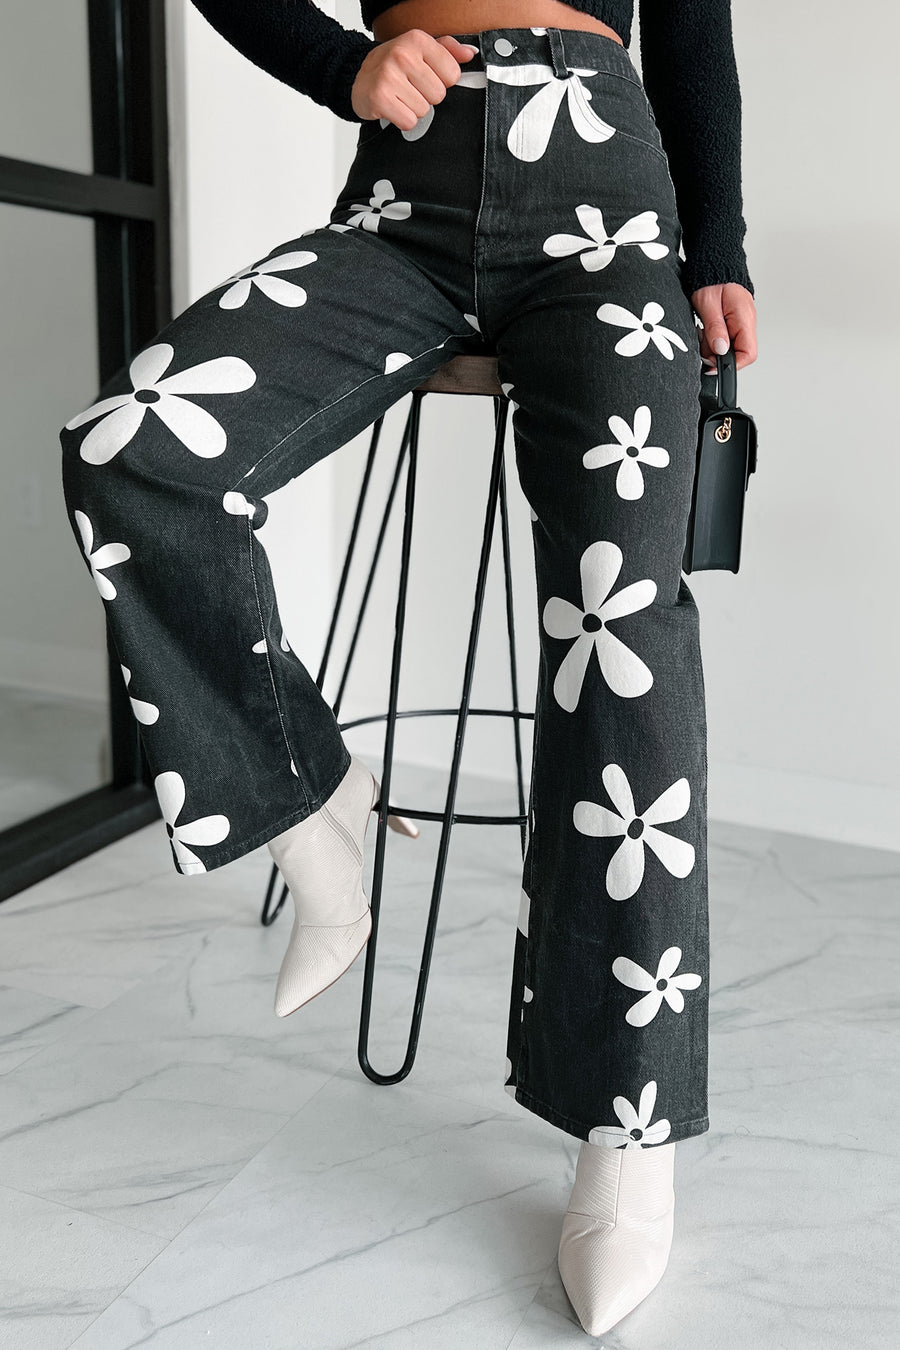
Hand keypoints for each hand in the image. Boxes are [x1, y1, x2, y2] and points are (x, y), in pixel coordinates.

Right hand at [351, 30, 478, 129]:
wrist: (357, 76)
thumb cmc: (394, 65)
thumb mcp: (420, 50)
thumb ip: (447, 50)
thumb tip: (470, 54)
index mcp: (418, 40)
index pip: (452, 74)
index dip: (442, 81)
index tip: (426, 77)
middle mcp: (403, 55)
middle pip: (439, 95)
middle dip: (427, 97)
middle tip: (410, 89)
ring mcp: (389, 76)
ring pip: (424, 110)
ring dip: (414, 109)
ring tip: (401, 97)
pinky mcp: (380, 98)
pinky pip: (409, 122)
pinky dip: (403, 120)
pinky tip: (394, 108)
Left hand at [690, 282, 756, 375]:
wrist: (712, 265)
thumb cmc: (711, 279)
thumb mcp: (708, 304)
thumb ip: (715, 328)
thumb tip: (720, 350)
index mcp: (744, 318)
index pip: (748, 353)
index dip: (731, 365)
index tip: (713, 366)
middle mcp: (745, 323)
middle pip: (737, 354)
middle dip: (717, 354)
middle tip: (703, 341)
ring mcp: (739, 323)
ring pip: (728, 348)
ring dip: (712, 346)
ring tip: (702, 330)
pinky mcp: (732, 323)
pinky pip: (724, 339)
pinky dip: (711, 339)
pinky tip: (705, 329)